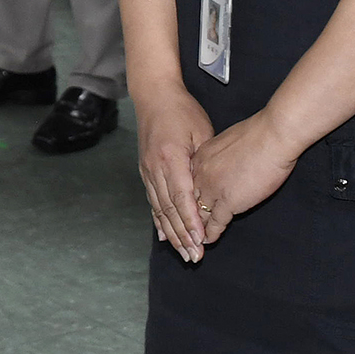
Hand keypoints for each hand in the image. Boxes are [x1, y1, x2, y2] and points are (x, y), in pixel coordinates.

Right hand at [135, 85, 215, 261]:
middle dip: (182, 236)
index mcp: (171, 157)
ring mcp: (147, 170)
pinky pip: (152, 201)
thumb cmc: (183, 110)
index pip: (182, 197)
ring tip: (183, 253)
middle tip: (195, 257)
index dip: (191, 221)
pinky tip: (163, 236)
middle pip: (169, 209)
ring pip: (159, 209)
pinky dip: (158, 220)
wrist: (154, 96)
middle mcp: (155, 167)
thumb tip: (209, 190)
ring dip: (171, 233)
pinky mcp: (145, 170)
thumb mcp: (201, 131)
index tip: (201, 241)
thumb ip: (203, 162)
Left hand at [190, 111, 301, 246]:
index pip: (187, 182)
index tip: (181, 207)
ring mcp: (212, 188)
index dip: (185, 196)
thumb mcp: (229, 142)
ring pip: (197, 214)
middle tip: (180, 231)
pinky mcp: (228, 201)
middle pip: (188, 200)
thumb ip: (222, 156)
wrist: (272, 136)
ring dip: (195, 230)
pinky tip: (207, 241)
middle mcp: (201, 173)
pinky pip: (215, 222)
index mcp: (201, 156)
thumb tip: (226, 163)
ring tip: (192, 241)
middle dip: (184, 216)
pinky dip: (211, 234)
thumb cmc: (259, 135)